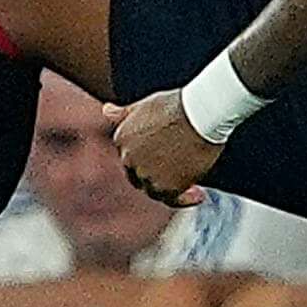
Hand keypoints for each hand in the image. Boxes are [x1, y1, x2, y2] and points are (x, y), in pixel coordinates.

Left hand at [104, 89, 220, 206]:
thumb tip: (106, 110)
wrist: (200, 114)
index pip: (131, 157)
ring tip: (193, 176)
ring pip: (154, 190)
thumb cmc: (178, 105)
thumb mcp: (146, 105)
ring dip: (172, 186)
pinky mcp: (165, 187)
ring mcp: (145, 174)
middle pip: (140, 175)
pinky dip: (185, 199)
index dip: (151, 158)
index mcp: (121, 138)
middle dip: (158, 173)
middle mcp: (128, 158)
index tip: (171, 153)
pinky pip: (172, 200)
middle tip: (183, 166)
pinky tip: (200, 194)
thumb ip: (124, 114)